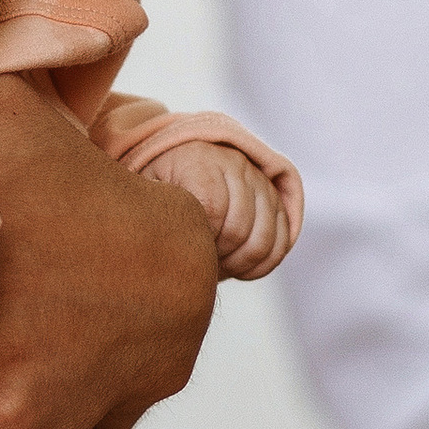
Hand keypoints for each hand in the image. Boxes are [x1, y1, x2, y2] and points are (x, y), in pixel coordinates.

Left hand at [158, 141, 294, 280]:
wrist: (181, 162)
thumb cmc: (158, 183)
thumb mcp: (146, 188)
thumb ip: (153, 206)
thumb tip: (164, 238)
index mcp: (200, 159)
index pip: (213, 209)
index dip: (202, 239)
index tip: (187, 248)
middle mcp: (236, 163)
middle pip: (240, 227)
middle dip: (220, 255)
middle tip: (201, 263)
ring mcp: (260, 179)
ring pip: (265, 237)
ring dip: (242, 263)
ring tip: (218, 266)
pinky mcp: (276, 197)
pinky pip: (283, 240)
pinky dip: (263, 263)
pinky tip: (240, 269)